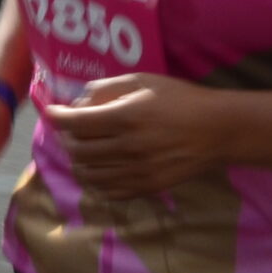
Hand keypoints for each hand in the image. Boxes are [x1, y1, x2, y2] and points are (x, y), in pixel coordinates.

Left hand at [43, 73, 225, 201]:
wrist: (218, 130)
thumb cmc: (180, 99)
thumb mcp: (143, 81)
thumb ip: (107, 88)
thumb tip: (79, 100)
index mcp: (125, 118)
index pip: (74, 123)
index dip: (56, 117)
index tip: (53, 113)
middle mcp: (128, 147)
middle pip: (77, 150)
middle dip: (68, 138)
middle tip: (73, 131)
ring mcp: (138, 171)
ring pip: (88, 174)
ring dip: (79, 161)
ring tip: (86, 149)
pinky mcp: (148, 187)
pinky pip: (109, 191)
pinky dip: (97, 181)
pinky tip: (101, 168)